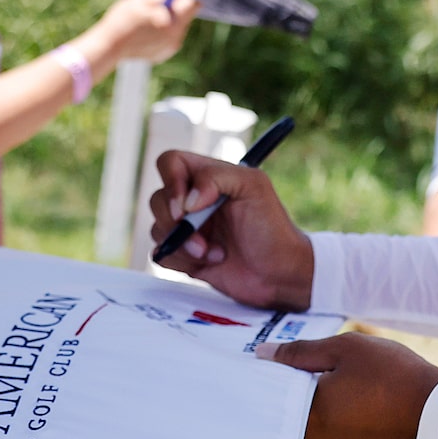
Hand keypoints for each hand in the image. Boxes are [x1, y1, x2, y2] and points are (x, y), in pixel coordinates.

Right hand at [82, 0, 198, 69]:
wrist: (109, 47)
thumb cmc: (122, 20)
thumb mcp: (138, 1)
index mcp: (172, 21)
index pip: (191, 3)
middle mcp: (175, 36)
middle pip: (186, 16)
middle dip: (175, 8)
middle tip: (159, 4)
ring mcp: (170, 47)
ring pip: (177, 27)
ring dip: (167, 21)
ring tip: (145, 21)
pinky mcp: (163, 55)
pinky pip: (168, 39)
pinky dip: (160, 33)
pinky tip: (144, 33)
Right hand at [148, 150, 312, 309]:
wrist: (280, 274)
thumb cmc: (272, 228)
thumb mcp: (253, 187)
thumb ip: (216, 178)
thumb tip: (185, 201)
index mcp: (208, 177)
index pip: (170, 163)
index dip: (171, 182)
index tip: (186, 207)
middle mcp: (193, 200)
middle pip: (158, 199)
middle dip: (178, 224)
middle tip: (203, 239)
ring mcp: (187, 228)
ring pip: (157, 229)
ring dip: (185, 246)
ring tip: (216, 253)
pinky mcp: (184, 255)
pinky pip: (162, 254)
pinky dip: (181, 261)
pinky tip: (210, 262)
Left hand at [266, 333, 437, 438]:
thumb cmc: (394, 377)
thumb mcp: (345, 349)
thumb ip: (300, 352)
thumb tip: (264, 354)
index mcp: (307, 417)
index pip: (275, 392)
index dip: (281, 369)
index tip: (292, 355)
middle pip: (294, 409)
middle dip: (303, 384)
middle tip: (321, 359)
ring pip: (316, 420)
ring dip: (324, 398)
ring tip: (347, 375)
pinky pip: (337, 430)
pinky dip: (341, 412)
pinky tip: (361, 393)